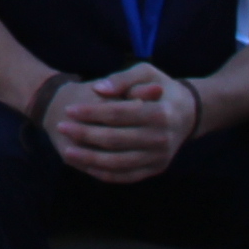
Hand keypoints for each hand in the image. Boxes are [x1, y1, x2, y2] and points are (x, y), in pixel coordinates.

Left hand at [45, 63, 195, 183]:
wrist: (188, 113)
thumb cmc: (161, 87)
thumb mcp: (146, 73)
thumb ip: (122, 78)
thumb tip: (98, 89)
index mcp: (160, 113)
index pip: (118, 114)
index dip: (91, 112)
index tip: (69, 110)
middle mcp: (162, 139)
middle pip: (115, 140)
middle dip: (85, 134)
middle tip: (61, 126)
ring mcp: (160, 157)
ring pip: (119, 163)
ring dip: (90, 159)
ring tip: (67, 151)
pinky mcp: (156, 168)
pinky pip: (127, 176)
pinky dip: (104, 173)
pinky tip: (85, 164)